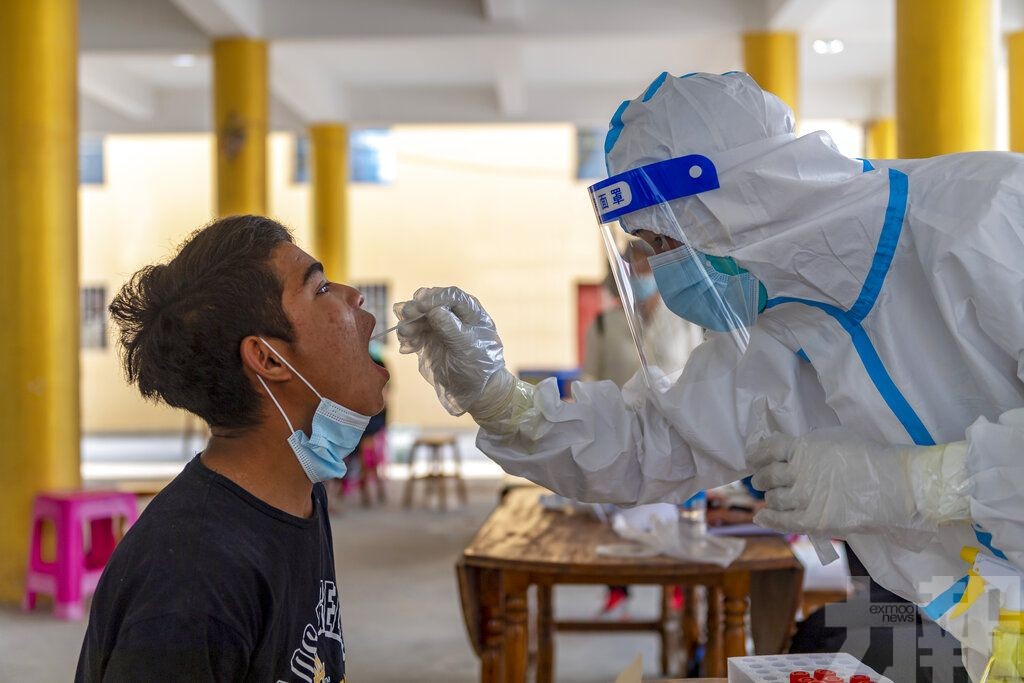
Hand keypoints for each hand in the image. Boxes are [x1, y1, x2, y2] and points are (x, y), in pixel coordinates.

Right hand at [395, 287, 505, 414]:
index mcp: (469, 312)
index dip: (434, 297)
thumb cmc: (479, 367)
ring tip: (405, 335)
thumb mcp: (467, 347)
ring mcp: (439, 328)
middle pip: (430, 303)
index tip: (420, 306)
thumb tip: (434, 310)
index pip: (450, 296)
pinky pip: (413, 333)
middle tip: (405, 315)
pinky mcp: (428, 341)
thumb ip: (450, 327)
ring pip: (418, 317)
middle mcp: (453, 316)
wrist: (475, 392)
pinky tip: (407, 348)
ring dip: (409, 323)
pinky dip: (407, 337)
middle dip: (416, 309)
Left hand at [749, 431, 969, 534]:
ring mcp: (805, 496)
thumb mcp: (835, 439)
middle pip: (768, 475)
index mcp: (804, 447)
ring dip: (770, 498)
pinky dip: (769, 519)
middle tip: (762, 481)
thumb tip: (790, 451)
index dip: (757, 454)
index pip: (769, 448)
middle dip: (762, 478)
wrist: (896, 484)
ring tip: (770, 498)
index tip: (753, 459)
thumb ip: (810, 445)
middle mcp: (798, 471)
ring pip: (775, 498)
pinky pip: (783, 521)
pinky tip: (761, 516)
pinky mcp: (814, 519)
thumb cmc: (870, 457)